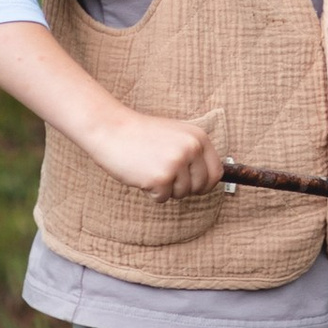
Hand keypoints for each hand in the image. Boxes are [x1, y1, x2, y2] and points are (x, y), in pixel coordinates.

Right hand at [82, 105, 225, 199]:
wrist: (111, 129)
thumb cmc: (141, 135)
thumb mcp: (176, 136)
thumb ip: (193, 153)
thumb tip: (211, 180)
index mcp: (199, 138)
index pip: (216, 172)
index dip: (205, 183)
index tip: (194, 186)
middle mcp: (192, 149)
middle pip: (200, 186)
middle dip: (184, 188)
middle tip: (165, 177)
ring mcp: (177, 163)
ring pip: (181, 194)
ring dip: (166, 189)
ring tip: (150, 169)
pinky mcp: (161, 178)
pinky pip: (162, 198)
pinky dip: (151, 192)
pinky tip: (141, 174)